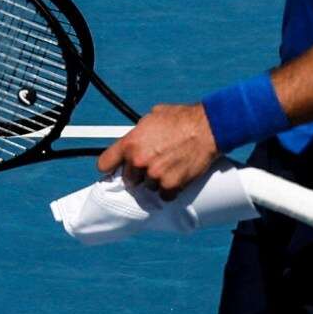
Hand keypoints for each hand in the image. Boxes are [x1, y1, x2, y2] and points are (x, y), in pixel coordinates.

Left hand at [96, 102, 218, 199]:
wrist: (207, 128)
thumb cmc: (182, 119)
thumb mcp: (151, 118)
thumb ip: (138, 133)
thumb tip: (134, 140)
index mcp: (130, 143)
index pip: (105, 164)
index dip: (111, 167)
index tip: (114, 169)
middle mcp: (139, 161)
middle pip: (129, 179)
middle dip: (139, 173)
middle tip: (153, 163)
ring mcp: (154, 175)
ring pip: (148, 187)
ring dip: (156, 181)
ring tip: (169, 166)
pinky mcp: (171, 185)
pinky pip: (165, 196)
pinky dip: (170, 189)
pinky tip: (176, 176)